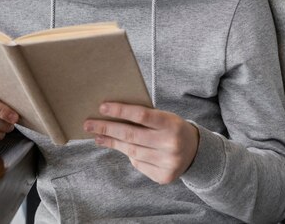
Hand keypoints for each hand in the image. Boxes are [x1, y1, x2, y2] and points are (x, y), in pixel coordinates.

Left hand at [83, 102, 198, 184]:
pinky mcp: (163, 177)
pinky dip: (129, 155)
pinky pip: (138, 164)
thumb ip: (145, 117)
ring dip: (111, 142)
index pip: (141, 115)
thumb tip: (111, 114)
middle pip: (131, 135)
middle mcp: (170, 144)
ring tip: (97, 136)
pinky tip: (120, 148)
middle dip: (107, 129)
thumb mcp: (165, 117)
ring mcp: (167, 163)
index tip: (101, 107)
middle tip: (88, 124)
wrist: (196, 152)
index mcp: (171, 124)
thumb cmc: (172, 128)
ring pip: (131, 152)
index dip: (120, 111)